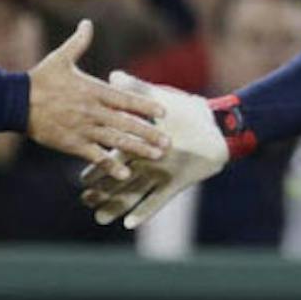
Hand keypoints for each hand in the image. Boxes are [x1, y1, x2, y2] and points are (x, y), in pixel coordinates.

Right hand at [25, 19, 168, 176]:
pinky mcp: (72, 144)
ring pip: (116, 141)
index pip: (125, 99)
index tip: (164, 112)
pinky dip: (110, 166)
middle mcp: (92, 111)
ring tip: (157, 156)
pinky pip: (95, 156)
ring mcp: (83, 129)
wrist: (15, 101)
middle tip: (169, 142)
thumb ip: (79, 42)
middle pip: (126, 123)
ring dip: (138, 149)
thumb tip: (87, 23)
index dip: (145, 105)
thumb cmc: (40, 78)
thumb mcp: (61, 57)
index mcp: (93, 90)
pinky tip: (125, 174)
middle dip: (149, 133)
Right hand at [78, 72, 227, 226]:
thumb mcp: (161, 97)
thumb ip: (136, 89)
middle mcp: (147, 162)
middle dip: (101, 191)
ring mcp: (160, 175)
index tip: (80, 179)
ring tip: (99, 218)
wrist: (220, 127)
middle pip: (118, 179)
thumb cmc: (191, 111)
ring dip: (117, 206)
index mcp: (140, 142)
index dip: (96, 167)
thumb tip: (113, 75)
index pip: (111, 155)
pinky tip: (130, 224)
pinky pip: (158, 201)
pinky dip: (145, 212)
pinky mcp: (175, 184)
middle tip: (83, 202)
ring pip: (133, 193)